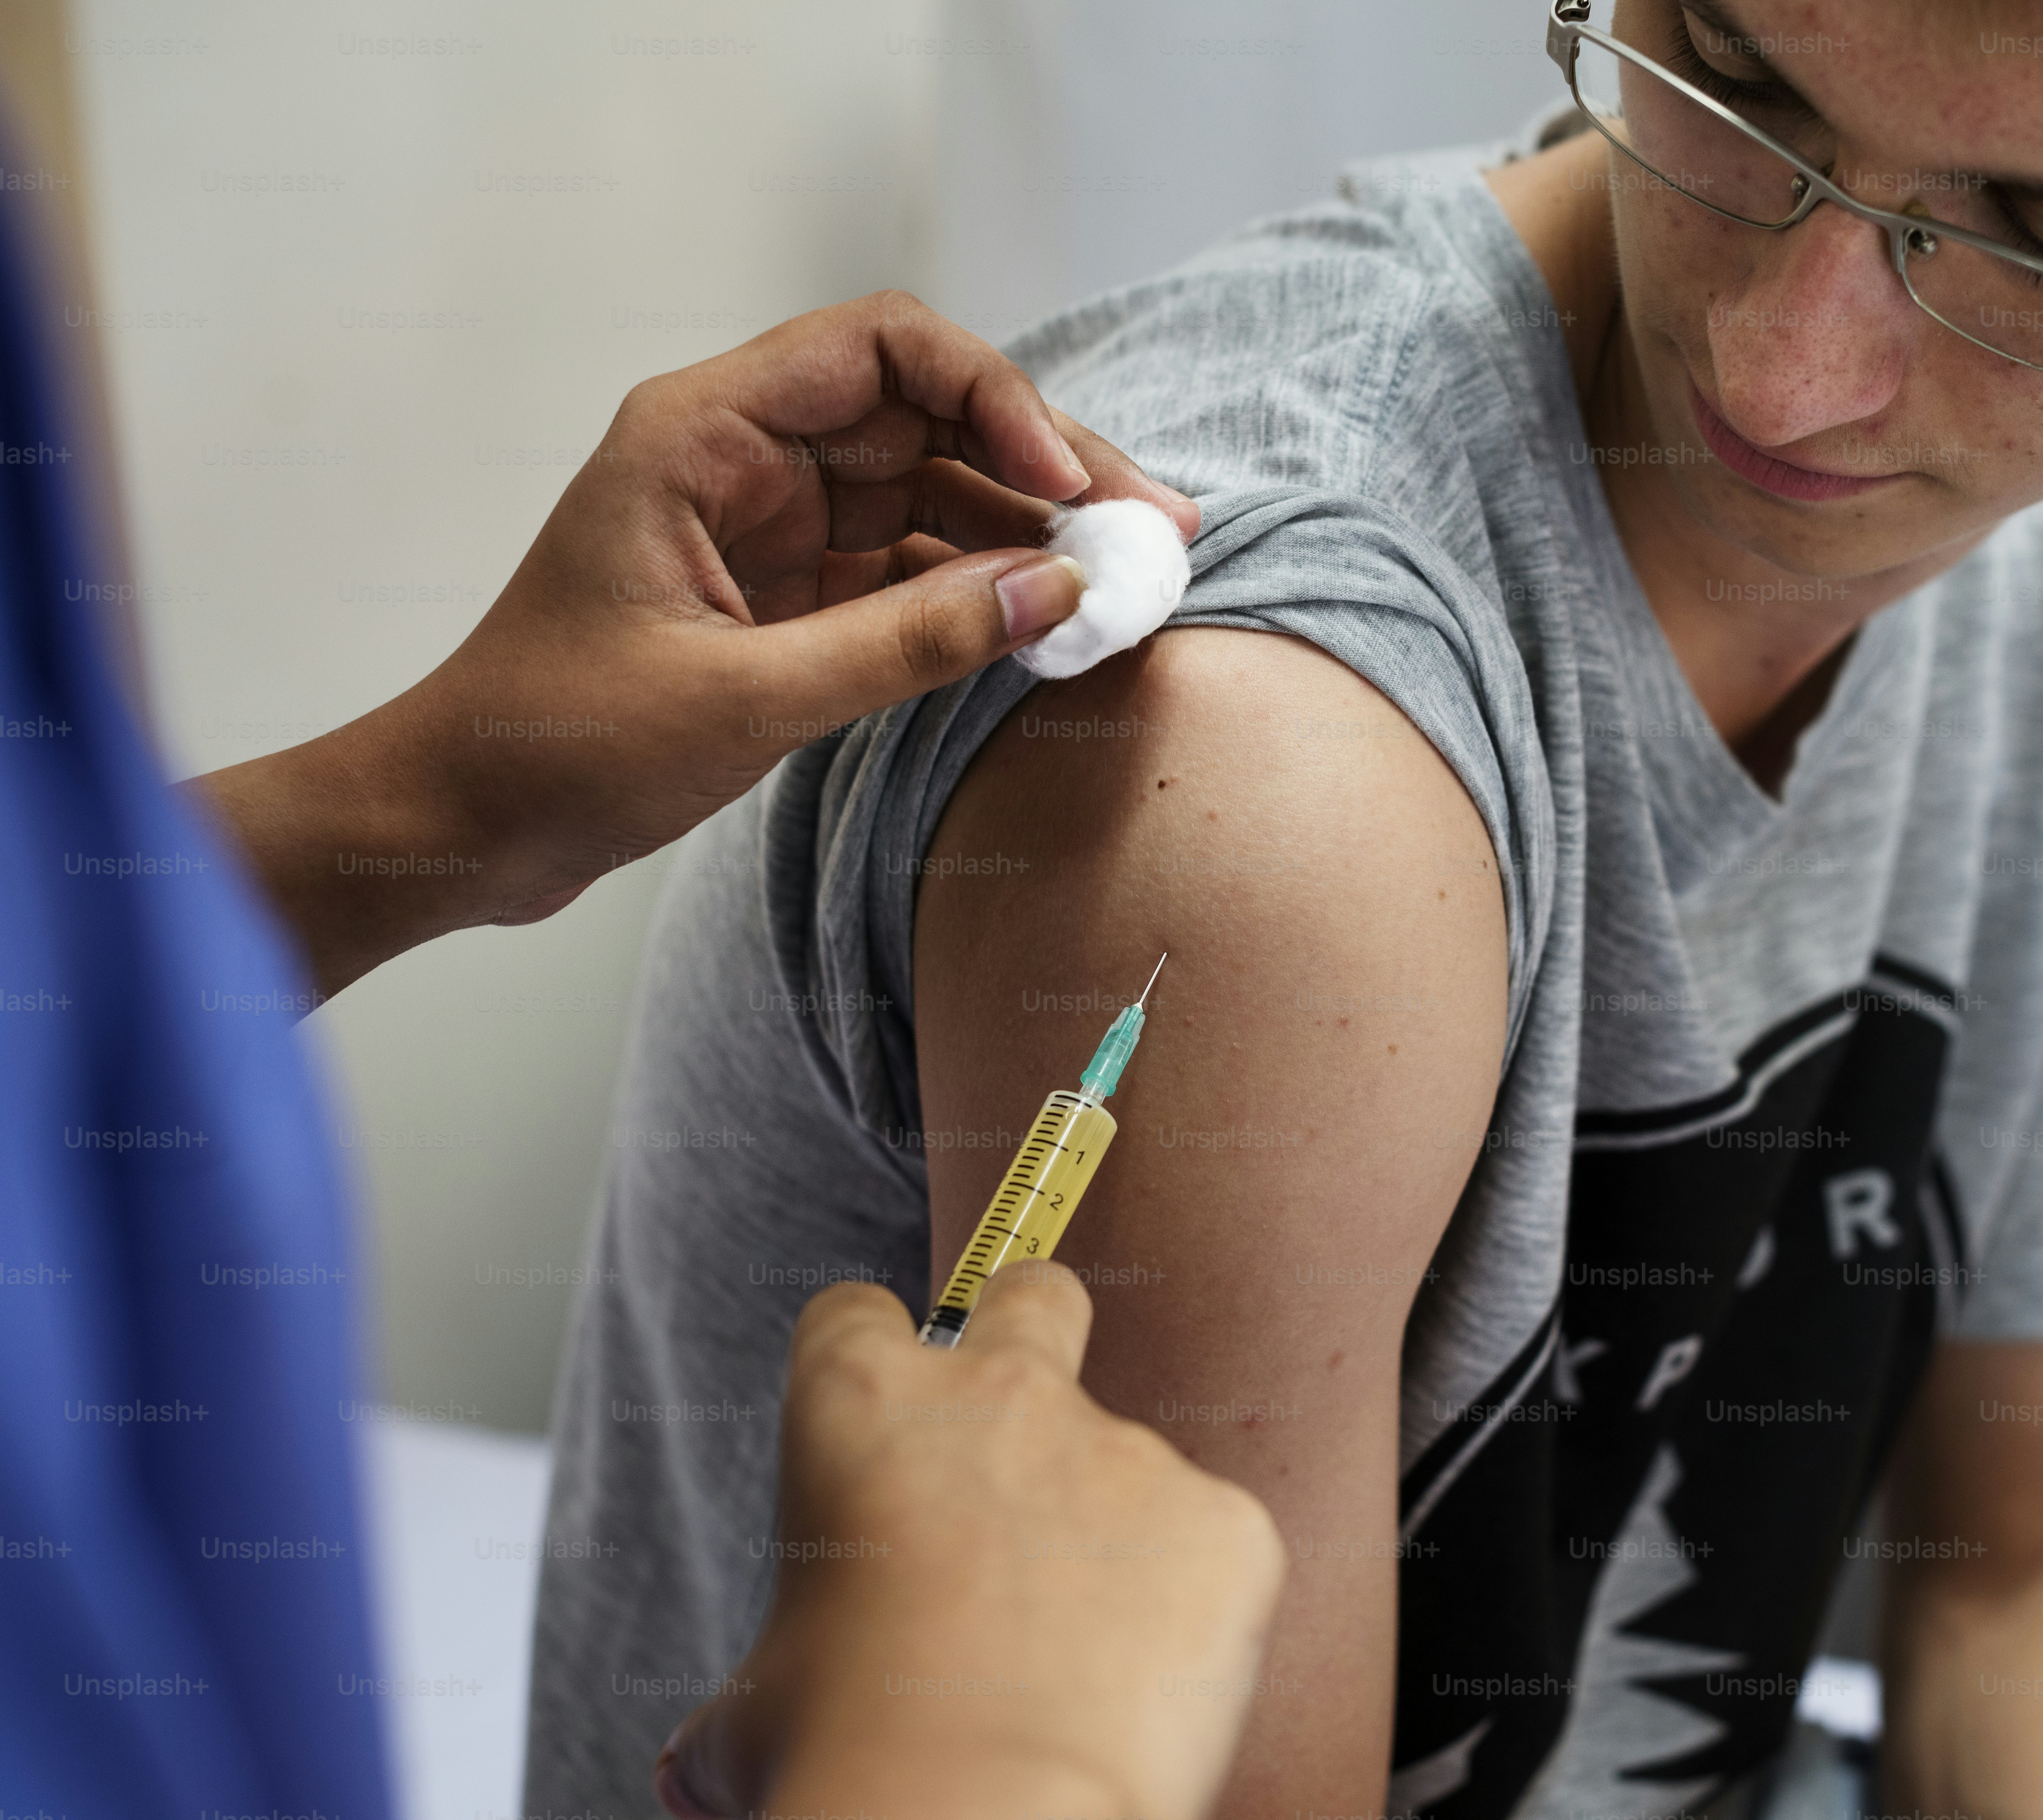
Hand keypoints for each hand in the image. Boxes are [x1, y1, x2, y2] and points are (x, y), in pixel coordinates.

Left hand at [197, 289, 1197, 997]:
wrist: (461, 823)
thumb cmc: (557, 746)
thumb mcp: (744, 700)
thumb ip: (906, 642)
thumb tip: (1054, 594)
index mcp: (704, 433)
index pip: (883, 347)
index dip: (992, 393)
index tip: (1064, 479)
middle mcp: (746, 457)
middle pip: (931, 416)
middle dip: (1047, 463)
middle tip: (1155, 526)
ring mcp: (773, 525)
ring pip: (935, 490)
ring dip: (1032, 530)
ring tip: (1131, 577)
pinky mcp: (789, 594)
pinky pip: (912, 564)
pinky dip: (985, 587)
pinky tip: (1055, 617)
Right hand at [654, 1266, 1284, 1819]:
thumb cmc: (853, 1767)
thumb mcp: (755, 1714)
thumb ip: (755, 1692)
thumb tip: (700, 1767)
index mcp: (864, 1407)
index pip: (856, 1315)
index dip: (864, 1362)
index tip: (882, 1424)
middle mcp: (1004, 1399)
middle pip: (1036, 1297)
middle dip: (1032, 1335)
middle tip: (1021, 1443)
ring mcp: (1130, 1453)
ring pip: (1130, 1474)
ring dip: (1107, 1547)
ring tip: (1072, 1669)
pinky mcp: (1227, 1524)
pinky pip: (1212, 1554)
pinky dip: (1188, 1614)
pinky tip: (1144, 1692)